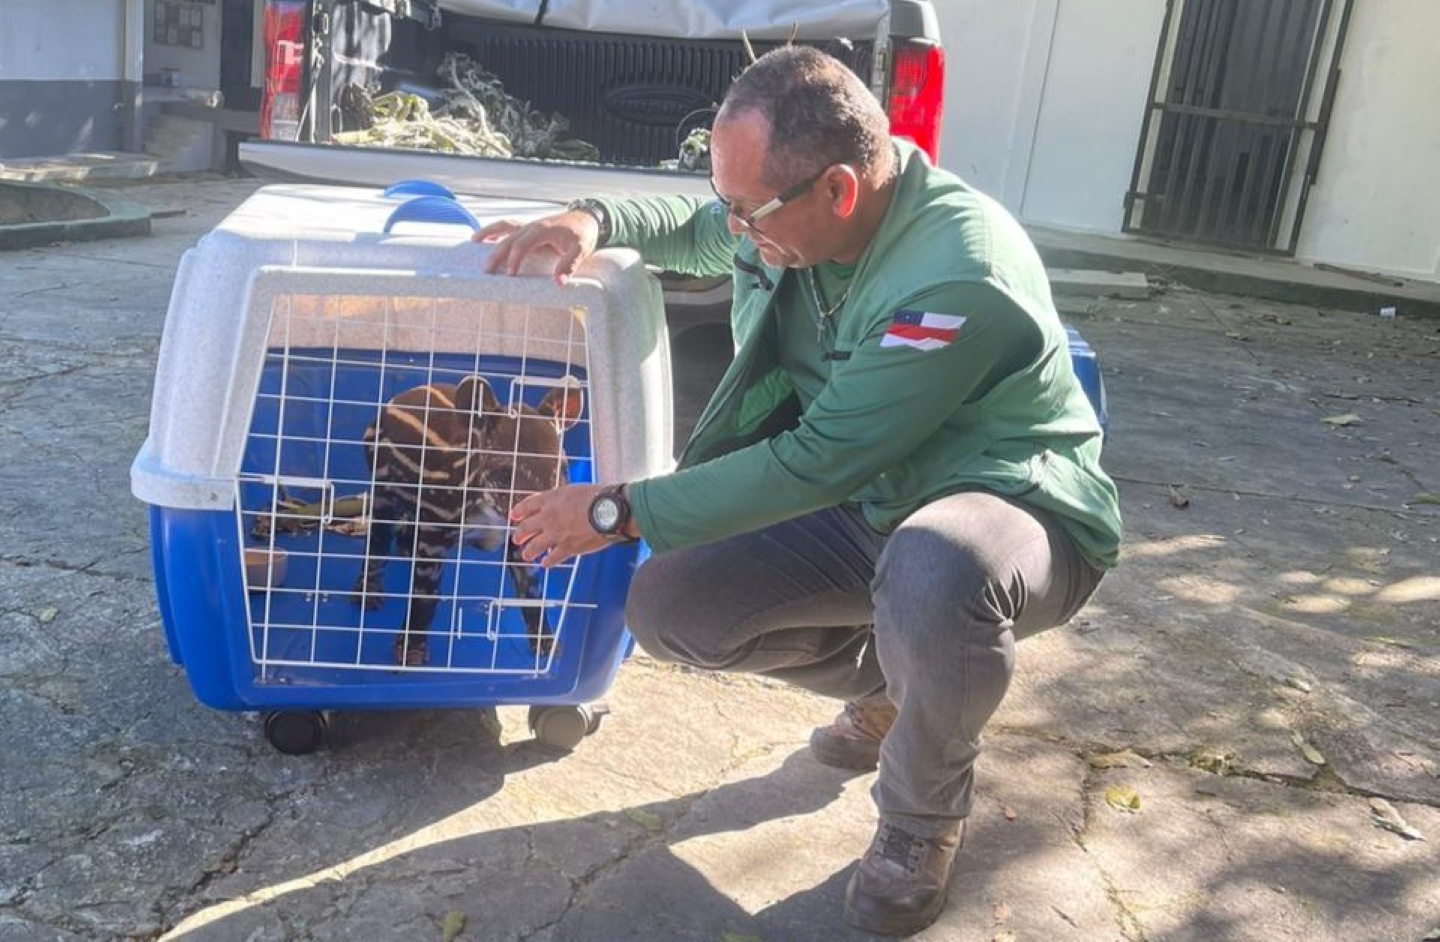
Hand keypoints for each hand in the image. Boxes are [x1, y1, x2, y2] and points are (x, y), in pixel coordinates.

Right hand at [474, 210, 599, 284]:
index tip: (510, 275)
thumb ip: (569, 265)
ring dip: (489, 233)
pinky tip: (485, 238)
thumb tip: (559, 282)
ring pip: (505, 227)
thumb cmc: (583, 235)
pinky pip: (509, 226)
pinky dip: (495, 230)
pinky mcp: (529, 227)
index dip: (515, 259)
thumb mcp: (581, 251)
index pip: (522, 244)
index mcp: (543, 230)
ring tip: (474, 241)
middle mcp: (533, 225)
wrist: (587, 218)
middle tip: (486, 270)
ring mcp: (530, 224)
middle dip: (497, 253)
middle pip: (509, 238)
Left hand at [510, 483, 613, 567]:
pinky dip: (547, 562)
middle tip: (517, 539)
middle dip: (519, 535)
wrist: (610, 511)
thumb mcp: (574, 490)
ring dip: (528, 552)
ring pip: (534, 547)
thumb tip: (557, 503)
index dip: (518, 512)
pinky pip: (552, 559)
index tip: (514, 516)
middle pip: (525, 528)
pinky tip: (545, 563)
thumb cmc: (598, 497)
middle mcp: (548, 517)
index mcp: (550, 499)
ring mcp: (556, 534)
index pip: (526, 506)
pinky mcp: (567, 548)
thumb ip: (561, 498)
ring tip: (526, 555)